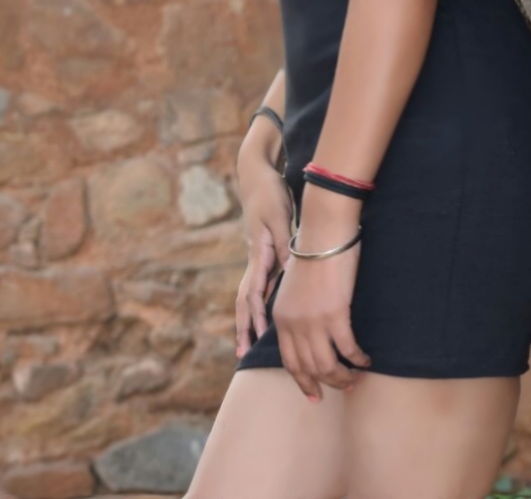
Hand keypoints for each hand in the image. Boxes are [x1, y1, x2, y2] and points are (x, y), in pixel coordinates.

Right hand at [235, 151, 293, 358]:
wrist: (257, 177)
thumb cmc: (269, 194)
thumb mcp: (278, 217)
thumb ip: (282, 244)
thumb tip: (288, 272)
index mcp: (257, 253)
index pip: (254, 291)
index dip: (256, 315)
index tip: (258, 336)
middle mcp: (253, 260)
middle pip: (245, 300)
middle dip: (244, 327)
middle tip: (241, 354)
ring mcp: (256, 258)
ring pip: (249, 296)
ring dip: (248, 320)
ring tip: (246, 344)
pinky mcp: (262, 254)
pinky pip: (258, 286)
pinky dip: (258, 305)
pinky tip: (262, 317)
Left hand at [271, 210, 371, 399]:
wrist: (323, 234)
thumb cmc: (314, 255)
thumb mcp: (293, 288)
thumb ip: (295, 312)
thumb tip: (307, 333)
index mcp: (281, 318)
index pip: (289, 361)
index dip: (303, 381)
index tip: (315, 395)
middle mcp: (293, 324)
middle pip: (309, 368)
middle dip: (327, 383)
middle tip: (343, 388)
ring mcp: (313, 321)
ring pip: (327, 365)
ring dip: (343, 376)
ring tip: (355, 378)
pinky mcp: (335, 314)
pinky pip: (348, 349)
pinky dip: (358, 359)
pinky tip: (366, 361)